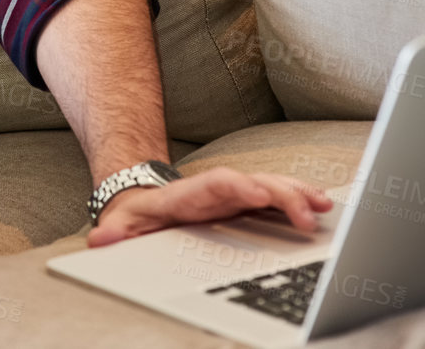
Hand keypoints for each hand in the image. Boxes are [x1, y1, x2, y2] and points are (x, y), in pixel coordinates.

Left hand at [87, 168, 333, 247]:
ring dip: (297, 194)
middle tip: (309, 214)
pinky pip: (275, 198)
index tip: (255, 192)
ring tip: (325, 205)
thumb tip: (100, 240)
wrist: (141, 204)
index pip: (215, 185)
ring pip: (269, 187)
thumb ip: (114, 233)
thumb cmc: (135, 219)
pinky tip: (322, 206)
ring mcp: (232, 196)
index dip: (236, 186)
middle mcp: (215, 191)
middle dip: (281, 195)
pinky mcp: (244, 204)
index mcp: (188, 196)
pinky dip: (299, 200)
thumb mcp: (120, 226)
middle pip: (252, 183)